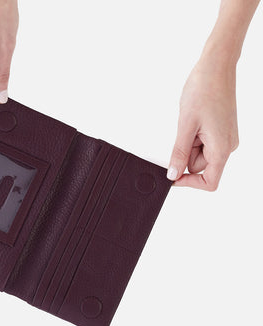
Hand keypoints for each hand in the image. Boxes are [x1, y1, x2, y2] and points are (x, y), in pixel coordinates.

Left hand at [167, 57, 238, 190]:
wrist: (215, 67)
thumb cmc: (204, 90)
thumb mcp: (185, 126)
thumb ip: (179, 154)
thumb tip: (173, 174)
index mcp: (222, 148)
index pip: (209, 182)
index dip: (189, 182)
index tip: (173, 176)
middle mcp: (227, 146)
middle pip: (200, 167)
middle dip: (186, 153)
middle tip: (184, 131)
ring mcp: (225, 138)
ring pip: (199, 155)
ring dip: (189, 143)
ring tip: (191, 122)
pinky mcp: (220, 132)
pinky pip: (203, 144)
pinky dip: (193, 137)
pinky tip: (195, 121)